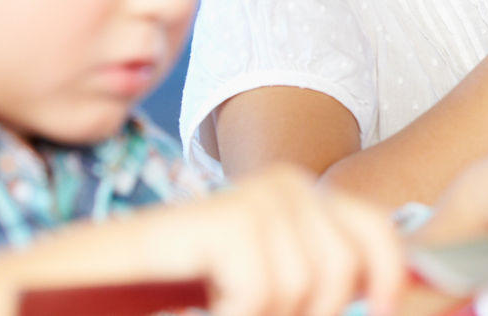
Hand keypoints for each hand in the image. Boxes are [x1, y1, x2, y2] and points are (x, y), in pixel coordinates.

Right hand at [136, 165, 404, 315]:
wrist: (95, 282)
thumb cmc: (186, 293)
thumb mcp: (271, 287)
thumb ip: (322, 283)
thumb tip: (392, 294)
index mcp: (305, 198)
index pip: (376, 231)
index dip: (390, 276)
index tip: (384, 310)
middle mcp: (288, 186)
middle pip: (345, 267)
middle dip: (312, 309)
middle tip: (257, 309)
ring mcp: (259, 197)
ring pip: (305, 288)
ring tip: (223, 305)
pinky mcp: (232, 220)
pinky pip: (264, 294)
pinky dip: (236, 314)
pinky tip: (206, 304)